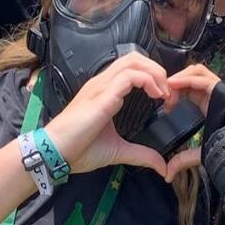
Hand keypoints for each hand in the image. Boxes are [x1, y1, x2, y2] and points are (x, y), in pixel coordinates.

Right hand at [44, 53, 175, 176]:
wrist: (56, 153)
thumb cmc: (80, 149)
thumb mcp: (118, 151)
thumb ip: (141, 154)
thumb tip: (162, 167)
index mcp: (105, 91)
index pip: (132, 68)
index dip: (153, 77)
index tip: (166, 99)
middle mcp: (103, 83)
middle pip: (135, 58)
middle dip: (157, 70)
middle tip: (169, 92)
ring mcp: (102, 86)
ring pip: (134, 61)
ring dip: (155, 74)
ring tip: (164, 93)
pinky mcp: (103, 95)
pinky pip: (129, 76)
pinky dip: (148, 81)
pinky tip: (156, 96)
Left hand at [164, 65, 221, 181]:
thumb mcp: (198, 152)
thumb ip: (182, 160)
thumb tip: (166, 175)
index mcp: (208, 105)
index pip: (189, 89)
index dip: (175, 93)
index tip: (165, 107)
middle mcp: (212, 94)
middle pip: (191, 77)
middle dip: (175, 84)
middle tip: (164, 97)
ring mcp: (217, 89)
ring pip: (196, 71)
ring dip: (180, 78)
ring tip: (168, 89)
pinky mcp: (218, 87)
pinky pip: (199, 77)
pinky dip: (185, 79)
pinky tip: (174, 86)